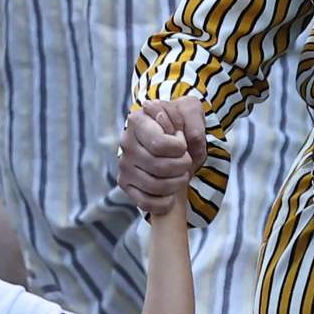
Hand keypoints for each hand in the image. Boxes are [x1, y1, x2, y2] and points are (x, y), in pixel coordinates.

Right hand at [114, 97, 204, 216]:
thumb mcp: (189, 110)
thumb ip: (189, 118)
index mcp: (137, 121)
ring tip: (182, 175)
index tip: (183, 144)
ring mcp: (124, 165)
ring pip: (154, 186)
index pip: (159, 144)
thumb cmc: (180, 122)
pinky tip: (172, 195)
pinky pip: (145, 202)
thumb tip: (180, 135)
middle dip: (181, 166)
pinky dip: (164, 203)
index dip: (179, 148)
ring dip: (176, 184)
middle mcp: (126, 143)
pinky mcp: (125, 184)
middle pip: (158, 166)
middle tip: (186, 161)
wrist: (172, 137)